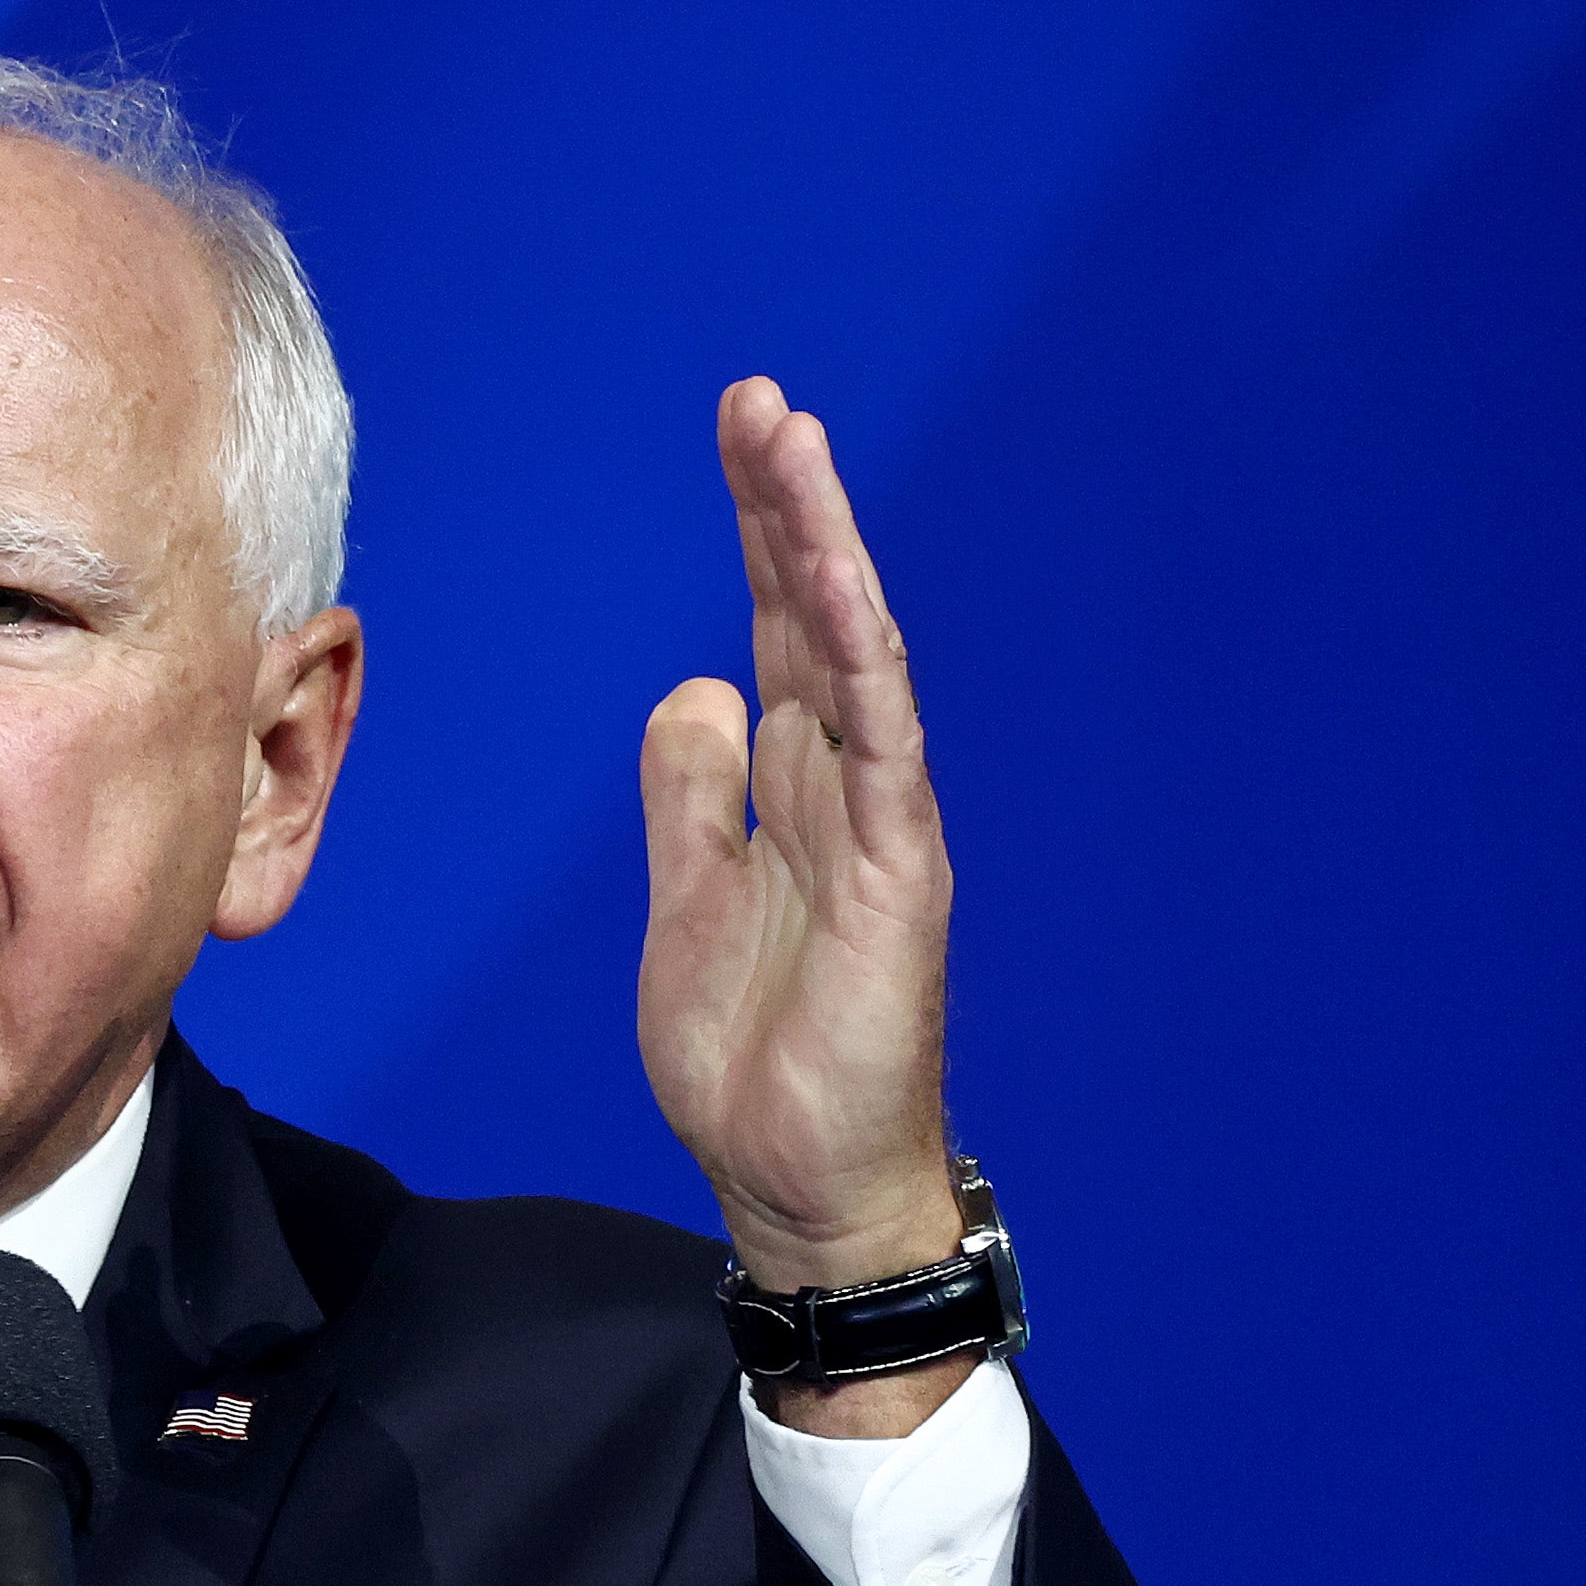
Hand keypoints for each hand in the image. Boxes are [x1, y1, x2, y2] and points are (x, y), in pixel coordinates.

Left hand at [637, 379, 968, 1434]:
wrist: (802, 1185)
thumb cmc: (756, 1062)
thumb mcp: (686, 904)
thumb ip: (690, 798)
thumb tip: (696, 690)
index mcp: (789, 787)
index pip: (771, 632)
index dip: (753, 534)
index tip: (734, 436)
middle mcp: (843, 786)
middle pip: (812, 617)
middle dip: (786, 507)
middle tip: (757, 400)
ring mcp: (878, 824)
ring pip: (855, 658)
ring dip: (823, 552)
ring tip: (794, 448)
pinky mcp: (899, 875)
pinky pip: (883, 748)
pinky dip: (860, 664)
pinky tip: (834, 585)